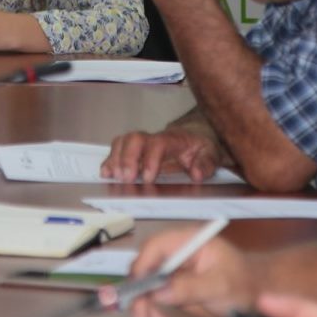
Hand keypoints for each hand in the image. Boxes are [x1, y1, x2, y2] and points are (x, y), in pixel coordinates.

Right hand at [101, 123, 224, 184]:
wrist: (195, 137)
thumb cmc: (200, 148)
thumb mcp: (211, 155)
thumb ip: (206, 164)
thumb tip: (197, 173)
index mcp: (174, 139)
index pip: (158, 143)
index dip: (151, 159)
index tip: (147, 178)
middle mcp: (155, 137)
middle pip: (136, 139)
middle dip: (128, 158)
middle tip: (126, 178)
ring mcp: (144, 142)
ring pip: (124, 141)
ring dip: (116, 158)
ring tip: (113, 176)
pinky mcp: (136, 149)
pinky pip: (118, 149)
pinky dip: (110, 160)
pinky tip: (106, 172)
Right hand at [101, 224, 261, 316]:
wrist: (255, 299)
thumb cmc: (243, 285)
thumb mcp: (220, 286)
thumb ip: (189, 288)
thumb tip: (158, 293)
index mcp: (189, 241)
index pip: (157, 246)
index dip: (143, 265)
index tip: (138, 289)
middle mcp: (176, 253)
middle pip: (145, 266)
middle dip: (139, 290)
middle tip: (141, 315)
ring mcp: (173, 272)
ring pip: (145, 285)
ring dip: (142, 304)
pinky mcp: (172, 288)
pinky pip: (153, 298)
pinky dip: (150, 310)